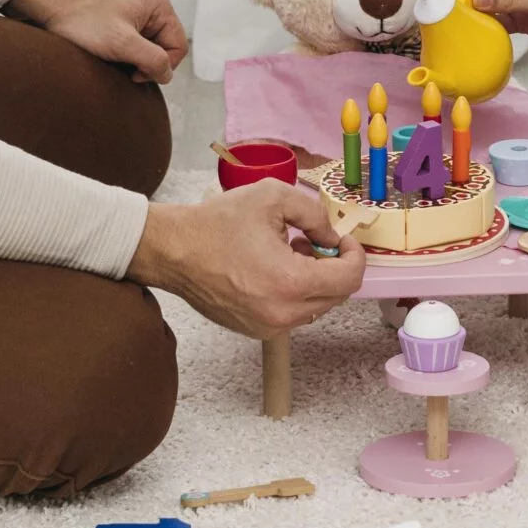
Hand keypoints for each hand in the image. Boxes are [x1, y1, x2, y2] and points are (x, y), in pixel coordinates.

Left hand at [7, 0, 189, 83]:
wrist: (48, 4)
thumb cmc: (82, 19)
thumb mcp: (122, 43)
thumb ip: (152, 59)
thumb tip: (166, 74)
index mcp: (158, 4)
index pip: (178, 46)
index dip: (161, 66)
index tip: (135, 73)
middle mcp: (150, 5)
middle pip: (163, 47)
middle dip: (145, 62)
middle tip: (122, 67)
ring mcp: (134, 11)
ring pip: (147, 47)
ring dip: (132, 59)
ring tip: (111, 58)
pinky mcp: (119, 18)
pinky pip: (132, 42)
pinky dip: (122, 53)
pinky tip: (105, 53)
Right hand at [126, 181, 366, 336]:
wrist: (173, 250)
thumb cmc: (218, 222)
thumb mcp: (273, 197)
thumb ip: (315, 215)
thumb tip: (332, 238)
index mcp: (290, 282)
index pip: (349, 279)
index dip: (354, 255)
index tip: (343, 240)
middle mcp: (282, 313)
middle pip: (336, 296)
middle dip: (334, 267)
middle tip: (314, 241)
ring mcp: (268, 326)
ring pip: (315, 306)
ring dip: (315, 280)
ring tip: (290, 252)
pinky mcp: (255, 330)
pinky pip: (292, 314)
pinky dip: (295, 293)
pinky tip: (274, 269)